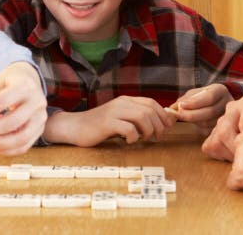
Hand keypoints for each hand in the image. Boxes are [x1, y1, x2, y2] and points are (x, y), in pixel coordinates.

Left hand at [0, 62, 46, 155]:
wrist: (30, 80)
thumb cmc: (11, 81)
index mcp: (25, 86)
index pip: (0, 103)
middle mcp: (37, 102)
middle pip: (10, 123)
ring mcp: (41, 118)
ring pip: (19, 139)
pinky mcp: (40, 130)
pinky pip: (23, 147)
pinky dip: (5, 150)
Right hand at [43, 96, 176, 146]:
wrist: (75, 127)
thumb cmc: (98, 126)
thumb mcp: (119, 118)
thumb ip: (134, 118)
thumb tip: (157, 124)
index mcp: (125, 100)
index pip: (151, 102)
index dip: (162, 114)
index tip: (167, 126)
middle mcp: (121, 103)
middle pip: (149, 110)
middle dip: (159, 126)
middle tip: (157, 137)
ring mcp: (114, 112)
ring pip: (142, 117)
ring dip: (148, 131)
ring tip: (145, 139)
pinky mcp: (107, 123)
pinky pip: (129, 128)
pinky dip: (134, 137)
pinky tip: (129, 141)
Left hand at [171, 84, 232, 132]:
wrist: (218, 103)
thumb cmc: (203, 97)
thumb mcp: (195, 93)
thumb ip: (185, 99)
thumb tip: (172, 108)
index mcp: (220, 90)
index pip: (209, 97)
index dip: (194, 102)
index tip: (181, 105)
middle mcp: (227, 103)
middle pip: (210, 112)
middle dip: (191, 114)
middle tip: (178, 114)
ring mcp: (227, 117)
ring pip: (208, 123)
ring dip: (193, 121)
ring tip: (184, 116)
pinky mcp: (222, 127)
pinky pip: (208, 130)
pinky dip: (198, 128)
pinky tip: (193, 122)